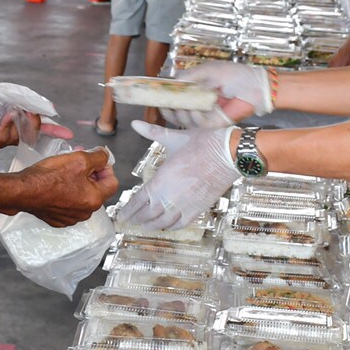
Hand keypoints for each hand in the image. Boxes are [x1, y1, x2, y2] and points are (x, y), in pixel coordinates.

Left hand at [0, 82, 73, 147]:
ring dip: (19, 118)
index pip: (40, 129)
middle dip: (37, 122)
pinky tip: (2, 115)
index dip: (55, 131)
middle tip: (30, 112)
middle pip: (35, 131)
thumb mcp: (11, 94)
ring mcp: (4, 139)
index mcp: (18, 122)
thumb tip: (49, 107)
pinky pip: (7, 135)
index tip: (69, 133)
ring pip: (23, 134)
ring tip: (9, 110)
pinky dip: (7, 122)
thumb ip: (29, 100)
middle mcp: (13, 133)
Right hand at [18, 148, 117, 226]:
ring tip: (65, 173)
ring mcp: (71, 218)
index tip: (96, 161)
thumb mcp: (79, 159)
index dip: (105, 168)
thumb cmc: (48, 178)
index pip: (112, 182)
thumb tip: (105, 157)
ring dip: (78, 184)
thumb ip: (98, 157)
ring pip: (82, 197)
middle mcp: (85, 212)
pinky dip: (66, 194)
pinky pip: (69, 205)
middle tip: (78, 162)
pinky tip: (57, 185)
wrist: (23, 191)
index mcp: (94, 199)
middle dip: (90, 174)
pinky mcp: (58, 219)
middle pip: (97, 190)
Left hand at [116, 122, 236, 229]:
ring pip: (162, 223)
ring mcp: (184, 205)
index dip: (128, 210)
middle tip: (129, 221)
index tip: (121, 215)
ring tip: (144, 226)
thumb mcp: (173, 137)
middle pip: (147, 215)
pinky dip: (171, 227)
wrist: (228, 153)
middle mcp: (169, 196)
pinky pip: (180, 224)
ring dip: (151, 225)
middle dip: (136, 219)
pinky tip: (167, 226)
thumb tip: (135, 122)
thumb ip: (152, 132)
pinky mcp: (198, 209)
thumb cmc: (202, 143)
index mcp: (160, 180)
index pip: (138, 200)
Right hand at [165, 62, 273, 127]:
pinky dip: (195, 118)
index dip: (164, 101)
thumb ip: (188, 76)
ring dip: (181, 114)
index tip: (155, 99)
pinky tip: (196, 109)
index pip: (174, 101)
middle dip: (168, 112)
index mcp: (195, 93)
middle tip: (165, 106)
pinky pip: (199, 125)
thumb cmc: (235, 75)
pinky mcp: (215, 123)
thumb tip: (170, 81)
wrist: (255, 86)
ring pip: (185, 122)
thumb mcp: (207, 71)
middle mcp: (198, 106)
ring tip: (184, 106)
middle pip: (176, 115)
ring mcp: (206, 116)